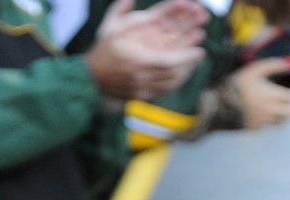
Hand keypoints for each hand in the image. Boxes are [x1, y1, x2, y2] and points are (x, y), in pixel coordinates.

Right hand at [86, 0, 206, 101]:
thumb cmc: (101, 52)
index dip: (186, 58)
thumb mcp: (109, 28)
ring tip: (193, 63)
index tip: (199, 50)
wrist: (90, 80)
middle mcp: (141, 78)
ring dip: (184, 74)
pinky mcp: (141, 97)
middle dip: (189, 64)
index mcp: (137, 60)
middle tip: (199, 54)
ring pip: (170, 85)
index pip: (169, 62)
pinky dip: (174, 84)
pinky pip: (163, 92)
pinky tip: (180, 74)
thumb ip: (120, 11)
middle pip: (173, 74)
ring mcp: (141, 90)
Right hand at [228, 59, 289, 128]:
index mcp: (273, 96)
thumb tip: (286, 63)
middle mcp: (271, 111)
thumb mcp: (254, 70)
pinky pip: (266, 127)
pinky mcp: (255, 129)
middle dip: (289, 108)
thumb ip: (272, 65)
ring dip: (279, 116)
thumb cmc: (238, 85)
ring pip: (280, 122)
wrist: (221, 105)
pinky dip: (265, 122)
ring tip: (271, 110)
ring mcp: (264, 122)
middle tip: (283, 104)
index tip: (285, 93)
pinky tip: (257, 115)